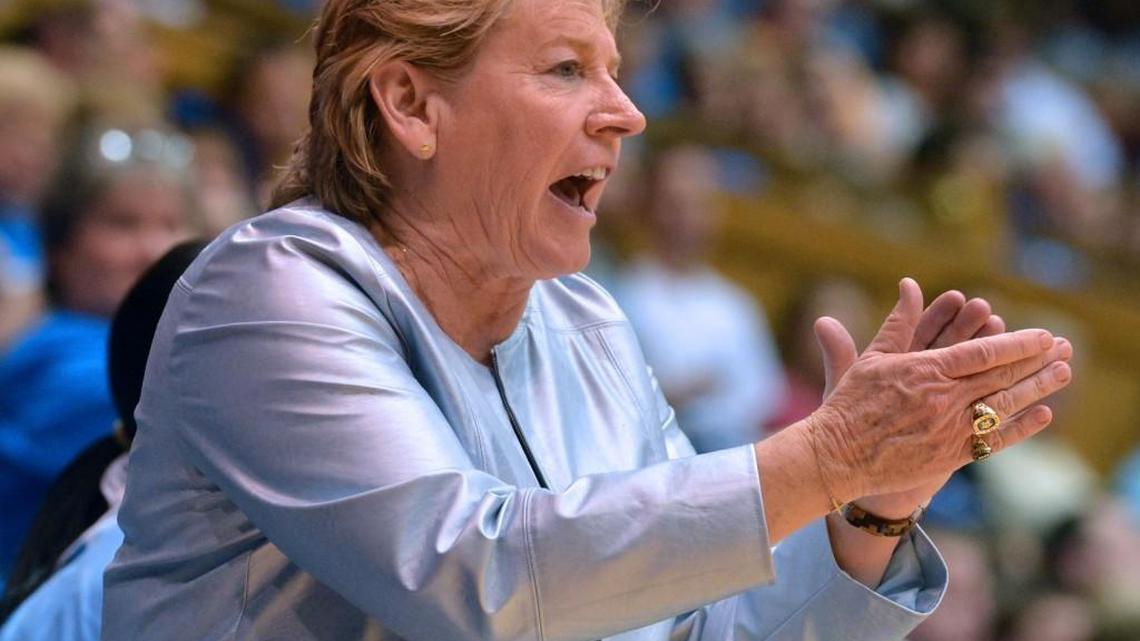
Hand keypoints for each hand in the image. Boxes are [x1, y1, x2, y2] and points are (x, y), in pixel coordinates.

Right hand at [808, 278, 1072, 506]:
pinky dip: (1021, 427)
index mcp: (925, 372)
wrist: (837, 456)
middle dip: (1036, 361)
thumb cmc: (850, 404)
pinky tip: (1042, 414)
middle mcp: (943, 400)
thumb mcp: (873, 358)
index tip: (1042, 334)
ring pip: (1004, 406)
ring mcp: (950, 430)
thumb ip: (898, 322)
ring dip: (1038, 388)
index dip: (1016, 343)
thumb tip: (910, 284)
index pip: (982, 353)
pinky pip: (994, 441)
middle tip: (1065, 348)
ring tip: (1064, 373)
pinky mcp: (950, 456)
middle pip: (1002, 377)